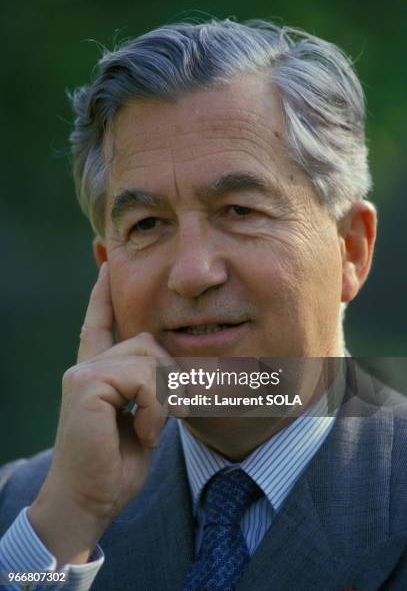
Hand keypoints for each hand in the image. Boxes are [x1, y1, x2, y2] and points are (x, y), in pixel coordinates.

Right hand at [28, 262, 170, 565]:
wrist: (87, 502)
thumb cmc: (115, 467)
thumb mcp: (142, 421)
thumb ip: (151, 390)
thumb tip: (175, 371)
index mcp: (96, 373)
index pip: (100, 324)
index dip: (103, 296)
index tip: (104, 266)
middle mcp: (86, 366)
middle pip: (148, 342)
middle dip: (170, 377)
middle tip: (170, 414)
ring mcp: (84, 372)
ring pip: (150, 359)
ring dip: (164, 398)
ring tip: (151, 429)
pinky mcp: (87, 384)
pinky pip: (144, 379)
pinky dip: (155, 408)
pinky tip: (144, 433)